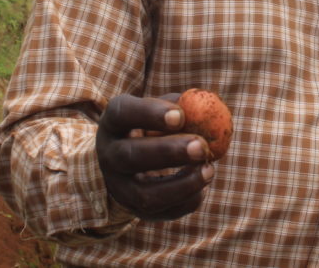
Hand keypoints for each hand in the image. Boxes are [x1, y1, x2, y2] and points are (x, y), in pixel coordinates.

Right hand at [96, 93, 214, 220]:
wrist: (129, 162)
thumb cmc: (152, 126)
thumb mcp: (159, 110)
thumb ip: (180, 105)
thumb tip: (206, 106)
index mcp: (113, 123)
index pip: (123, 114)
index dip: (149, 114)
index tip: (180, 115)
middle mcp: (109, 156)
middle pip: (131, 157)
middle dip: (168, 152)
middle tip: (200, 146)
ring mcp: (120, 188)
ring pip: (145, 194)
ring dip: (182, 184)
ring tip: (208, 169)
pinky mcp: (137, 211)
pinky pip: (163, 213)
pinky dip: (187, 201)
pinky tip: (203, 185)